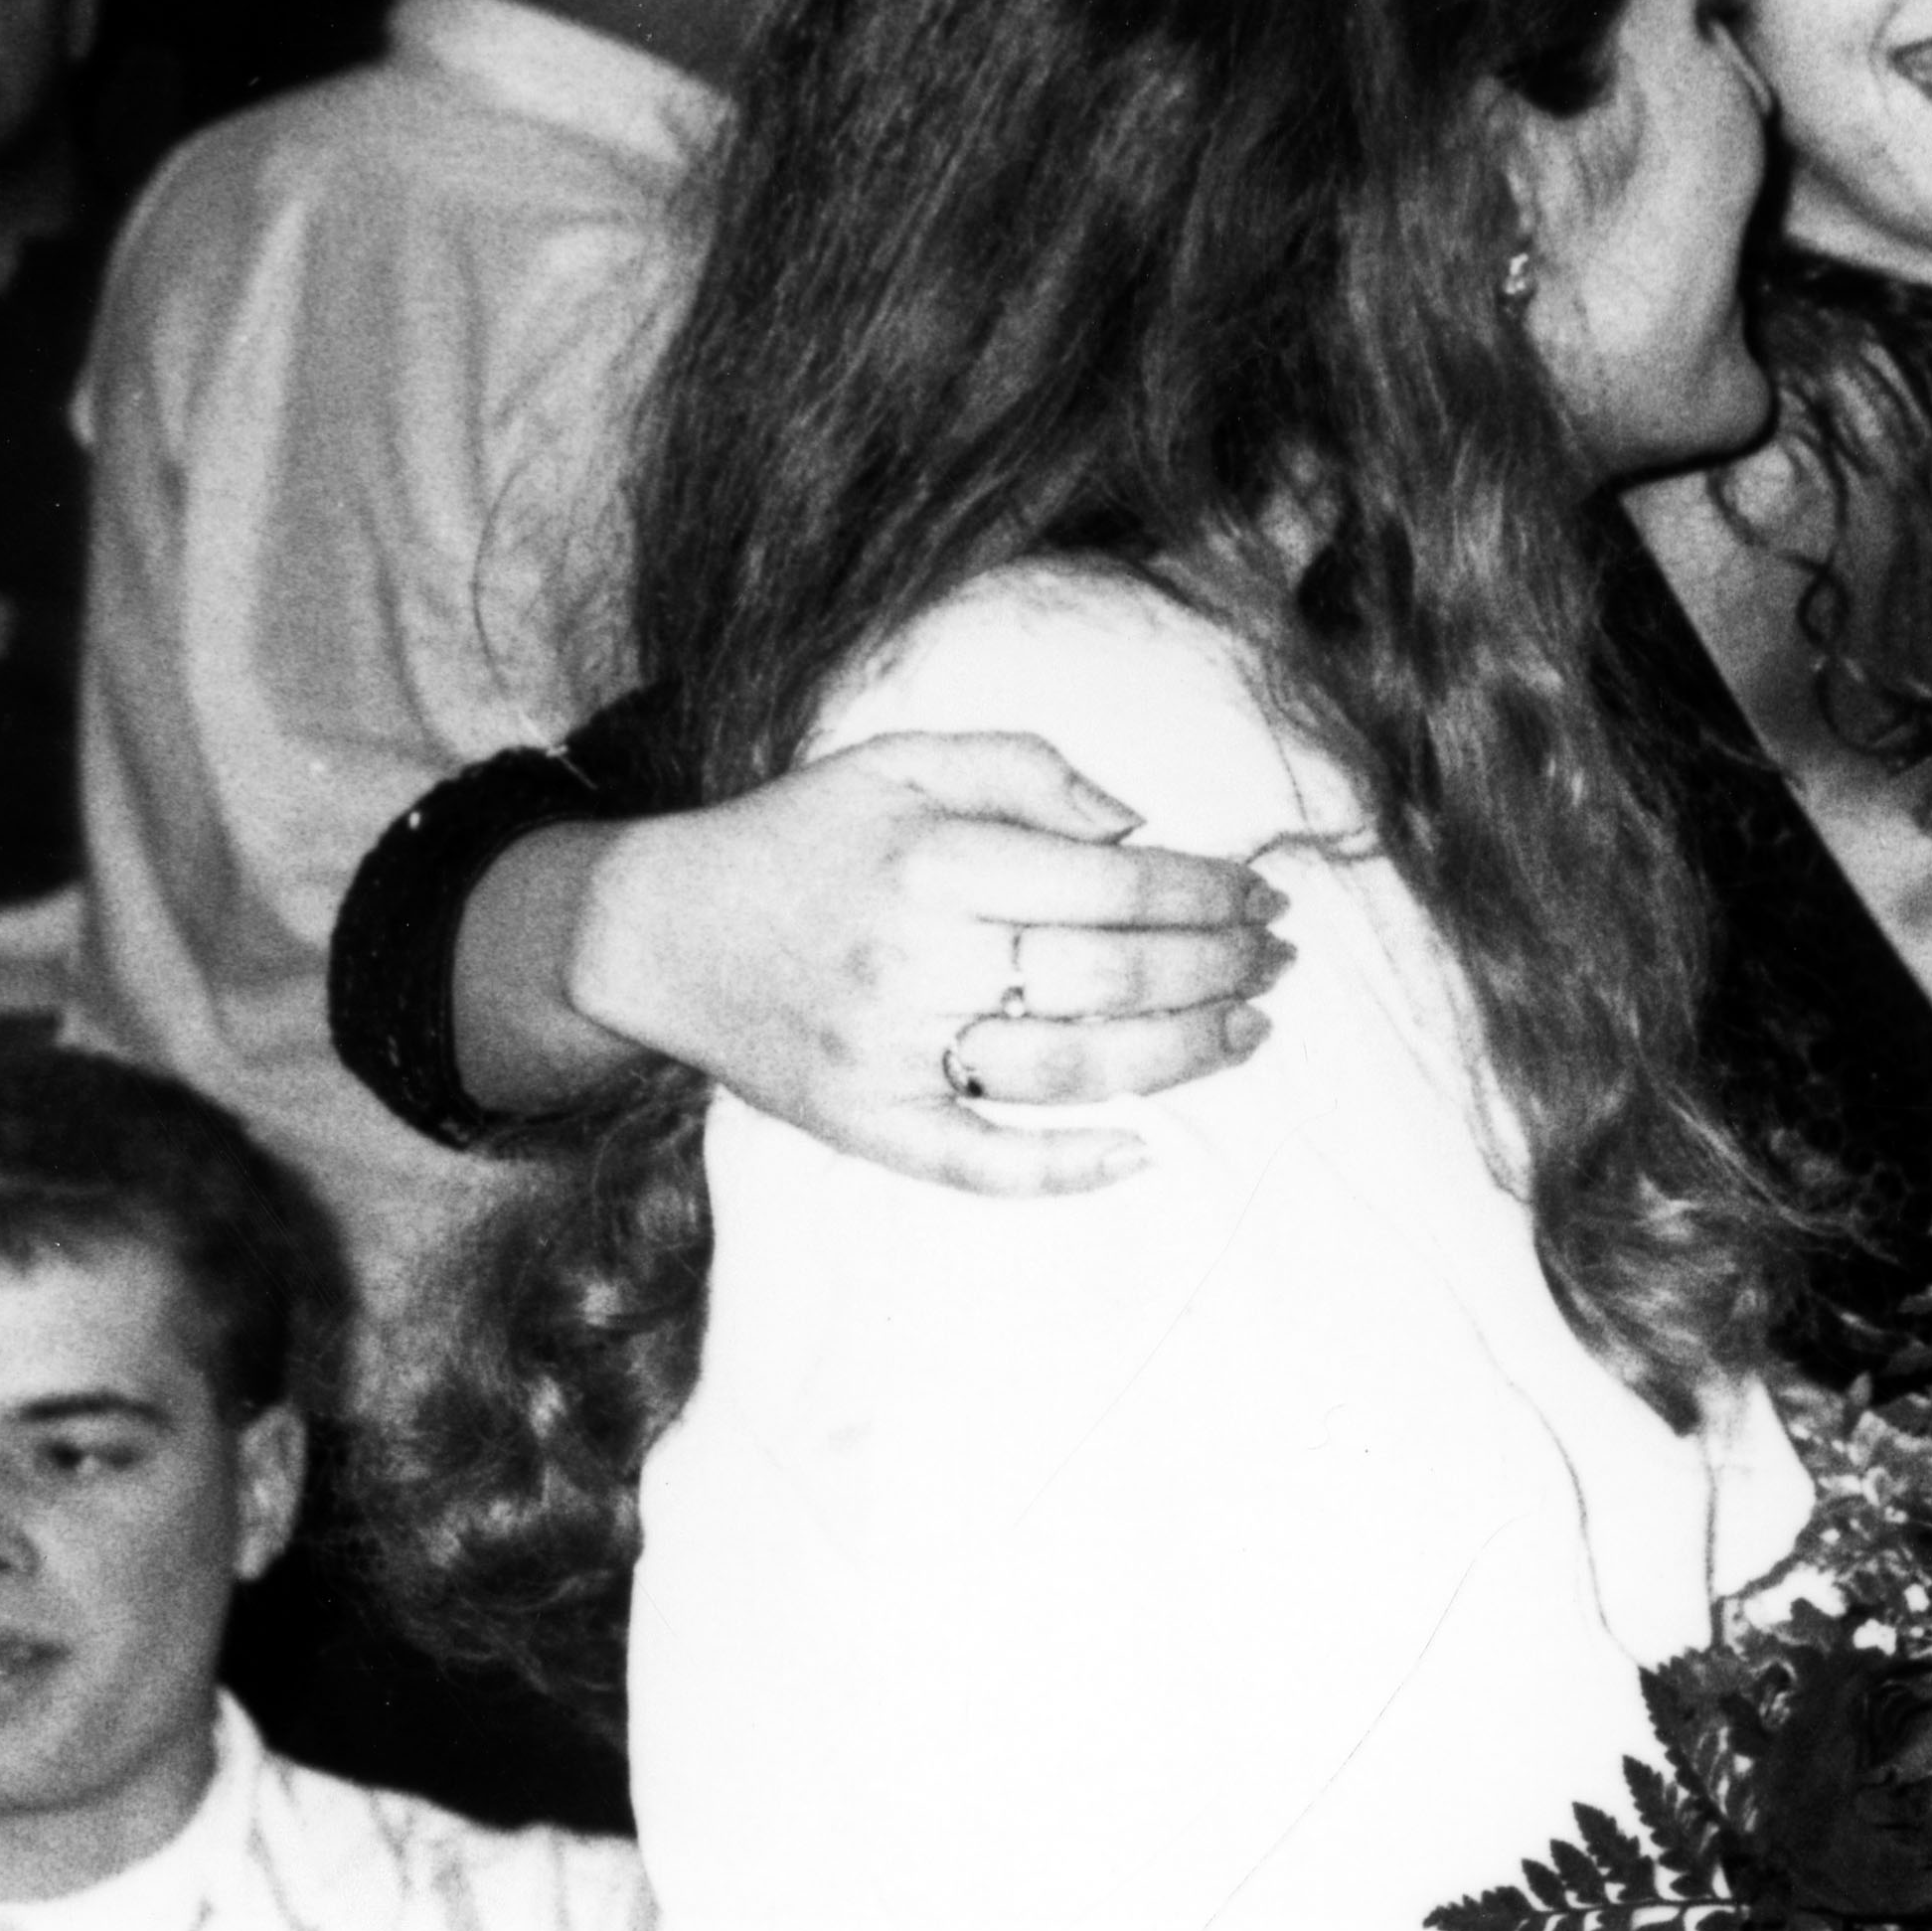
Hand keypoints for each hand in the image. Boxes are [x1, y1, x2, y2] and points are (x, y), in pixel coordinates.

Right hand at [563, 732, 1293, 1196]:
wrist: (657, 932)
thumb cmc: (801, 836)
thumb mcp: (901, 761)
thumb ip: (1025, 769)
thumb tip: (1138, 825)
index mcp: (934, 859)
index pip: (1115, 886)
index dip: (1209, 894)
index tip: (1263, 899)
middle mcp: (914, 959)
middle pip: (1110, 977)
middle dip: (1217, 970)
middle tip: (1274, 965)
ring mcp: (889, 1054)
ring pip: (1070, 1070)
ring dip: (1179, 1058)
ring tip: (1246, 1034)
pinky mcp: (863, 1124)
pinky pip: (979, 1164)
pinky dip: (1067, 1169)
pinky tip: (1144, 1152)